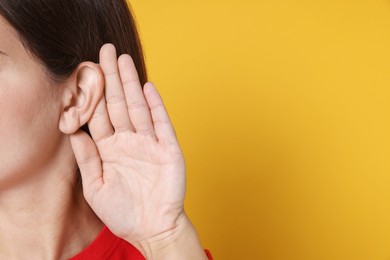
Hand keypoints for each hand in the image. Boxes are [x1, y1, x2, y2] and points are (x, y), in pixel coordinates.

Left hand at [69, 43, 185, 243]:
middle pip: (118, 104)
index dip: (93, 94)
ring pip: (138, 108)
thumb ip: (87, 159)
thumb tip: (74, 133)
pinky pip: (161, 123)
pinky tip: (148, 88)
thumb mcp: (96, 188)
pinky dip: (155, 106)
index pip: (100, 116)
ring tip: (124, 60)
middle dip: (111, 78)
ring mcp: (150, 143)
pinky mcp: (168, 149)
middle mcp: (129, 141)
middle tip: (106, 51)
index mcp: (110, 149)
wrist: (152, 229)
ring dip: (131, 84)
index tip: (87, 71)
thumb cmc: (123, 212)